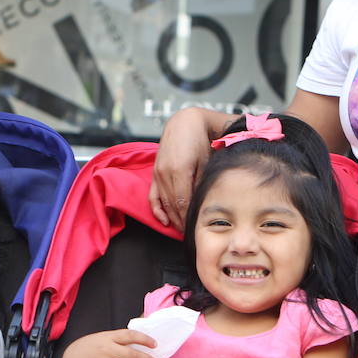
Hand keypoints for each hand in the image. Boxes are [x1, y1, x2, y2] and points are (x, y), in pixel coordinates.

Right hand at [150, 108, 214, 229]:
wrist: (184, 123)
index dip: (188, 219)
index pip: (183, 203)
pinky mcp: (154, 173)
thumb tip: (200, 204)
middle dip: (182, 222)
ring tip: (182, 230)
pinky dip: (157, 210)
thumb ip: (200, 183)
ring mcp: (158, 173)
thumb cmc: (199, 141)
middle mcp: (166, 173)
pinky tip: (163, 221)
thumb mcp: (205, 162)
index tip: (196, 229)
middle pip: (173, 206)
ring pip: (164, 203)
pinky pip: (152, 196)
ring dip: (172, 218)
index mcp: (180, 170)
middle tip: (191, 234)